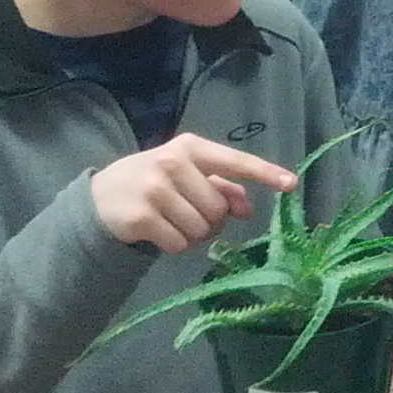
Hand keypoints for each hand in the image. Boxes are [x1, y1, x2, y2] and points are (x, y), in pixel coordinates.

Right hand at [91, 135, 296, 252]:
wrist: (100, 197)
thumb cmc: (154, 182)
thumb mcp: (186, 174)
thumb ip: (221, 187)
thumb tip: (247, 207)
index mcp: (190, 147)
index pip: (235, 161)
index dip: (265, 173)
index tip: (291, 184)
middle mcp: (173, 163)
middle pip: (219, 208)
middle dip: (211, 220)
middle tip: (189, 214)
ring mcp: (155, 190)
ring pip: (201, 229)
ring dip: (193, 235)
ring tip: (173, 222)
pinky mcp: (141, 217)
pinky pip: (180, 244)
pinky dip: (176, 245)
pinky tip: (160, 232)